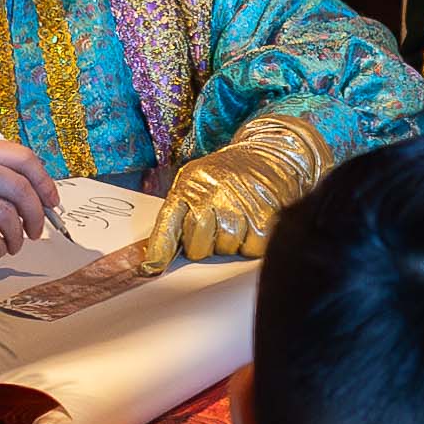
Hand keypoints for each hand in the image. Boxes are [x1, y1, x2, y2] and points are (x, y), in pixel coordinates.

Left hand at [137, 109, 334, 265]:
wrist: (273, 154)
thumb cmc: (230, 175)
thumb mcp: (197, 182)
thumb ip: (177, 215)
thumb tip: (154, 254)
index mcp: (191, 184)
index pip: (168, 223)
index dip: (160, 250)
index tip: (151, 268)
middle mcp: (213, 192)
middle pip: (197, 246)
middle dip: (205, 245)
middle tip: (216, 228)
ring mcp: (240, 205)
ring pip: (225, 249)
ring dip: (231, 243)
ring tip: (238, 220)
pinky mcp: (265, 219)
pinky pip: (250, 249)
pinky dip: (252, 243)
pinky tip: (253, 224)